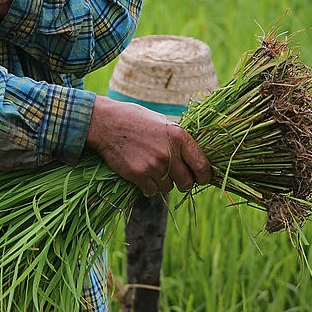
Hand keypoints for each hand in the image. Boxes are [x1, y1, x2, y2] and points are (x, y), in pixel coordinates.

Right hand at [85, 95, 211, 195]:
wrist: (106, 123)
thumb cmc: (135, 120)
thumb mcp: (163, 122)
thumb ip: (179, 140)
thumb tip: (195, 158)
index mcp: (179, 136)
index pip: (202, 166)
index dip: (205, 176)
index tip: (202, 179)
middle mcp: (169, 152)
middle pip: (187, 183)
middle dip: (184, 183)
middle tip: (177, 177)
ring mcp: (154, 165)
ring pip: (169, 188)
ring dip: (164, 183)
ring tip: (153, 167)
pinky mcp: (138, 175)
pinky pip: (152, 191)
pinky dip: (149, 186)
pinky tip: (142, 172)